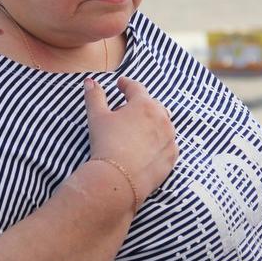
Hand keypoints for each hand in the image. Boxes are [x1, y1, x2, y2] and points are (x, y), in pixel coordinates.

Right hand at [83, 77, 177, 204]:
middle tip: (128, 110)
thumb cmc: (106, 144)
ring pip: (163, 124)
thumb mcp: (97, 117)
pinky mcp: (172, 156)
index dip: (126, 84)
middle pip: (152, 105)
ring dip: (152, 123)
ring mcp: (169, 138)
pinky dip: (159, 142)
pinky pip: (167, 144)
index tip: (121, 84)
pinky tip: (148, 147)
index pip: (135, 88)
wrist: (118, 179)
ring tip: (139, 129)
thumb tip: (89, 82)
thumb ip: (95, 96)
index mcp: (144, 105)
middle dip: (141, 105)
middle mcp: (162, 118)